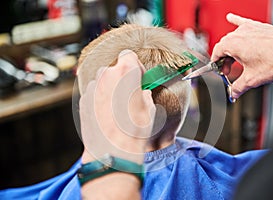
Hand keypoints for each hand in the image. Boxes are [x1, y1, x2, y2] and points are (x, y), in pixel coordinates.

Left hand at [79, 50, 155, 164]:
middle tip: (127, 95)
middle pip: (114, 69)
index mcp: (126, 72)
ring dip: (109, 89)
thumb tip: (141, 93)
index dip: (134, 65)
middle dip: (121, 78)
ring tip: (116, 108)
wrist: (112, 152)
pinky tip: (106, 115)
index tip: (137, 76)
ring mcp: (92, 87)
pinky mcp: (83, 100)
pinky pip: (94, 93)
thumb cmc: (133, 132)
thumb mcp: (149, 109)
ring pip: (103, 81)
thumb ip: (143, 94)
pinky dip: (99, 99)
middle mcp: (106, 76)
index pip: (128, 55)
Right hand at [211, 13, 272, 97]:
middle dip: (224, 59)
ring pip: (233, 37)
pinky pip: (242, 22)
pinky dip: (235, 21)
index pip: (216, 52)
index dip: (216, 63)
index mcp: (233, 44)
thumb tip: (233, 93)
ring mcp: (250, 28)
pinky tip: (231, 18)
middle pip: (224, 45)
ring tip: (235, 60)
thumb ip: (238, 87)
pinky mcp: (259, 27)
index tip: (219, 70)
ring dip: (231, 49)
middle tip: (228, 70)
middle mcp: (240, 33)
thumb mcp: (252, 79)